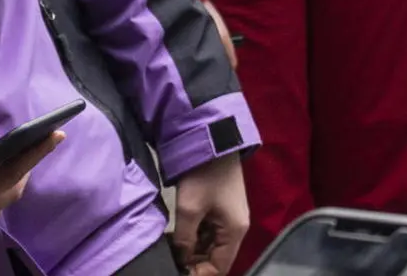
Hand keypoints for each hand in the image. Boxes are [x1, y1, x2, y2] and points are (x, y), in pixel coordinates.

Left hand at [169, 153, 249, 275]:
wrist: (213, 143)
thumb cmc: (204, 177)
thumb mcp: (189, 210)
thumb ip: (184, 240)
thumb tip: (181, 258)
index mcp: (234, 232)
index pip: (218, 268)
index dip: (198, 274)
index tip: (176, 271)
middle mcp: (236, 229)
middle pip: (215, 259)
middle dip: (193, 263)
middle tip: (169, 259)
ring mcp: (229, 220)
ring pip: (210, 247)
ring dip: (192, 251)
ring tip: (170, 249)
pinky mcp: (222, 211)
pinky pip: (209, 234)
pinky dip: (194, 239)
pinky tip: (177, 237)